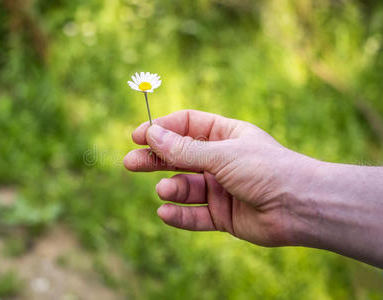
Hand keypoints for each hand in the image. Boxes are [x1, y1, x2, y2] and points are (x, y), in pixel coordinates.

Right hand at [124, 110, 316, 246]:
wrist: (302, 207)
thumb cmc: (267, 170)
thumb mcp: (222, 154)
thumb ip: (185, 149)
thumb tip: (151, 135)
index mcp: (225, 136)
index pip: (187, 125)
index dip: (162, 129)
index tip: (138, 135)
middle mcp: (221, 161)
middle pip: (179, 156)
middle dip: (155, 159)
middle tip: (129, 163)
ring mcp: (221, 188)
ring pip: (185, 187)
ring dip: (171, 188)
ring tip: (165, 190)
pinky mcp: (223, 215)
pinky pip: (195, 216)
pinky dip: (180, 215)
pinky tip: (165, 213)